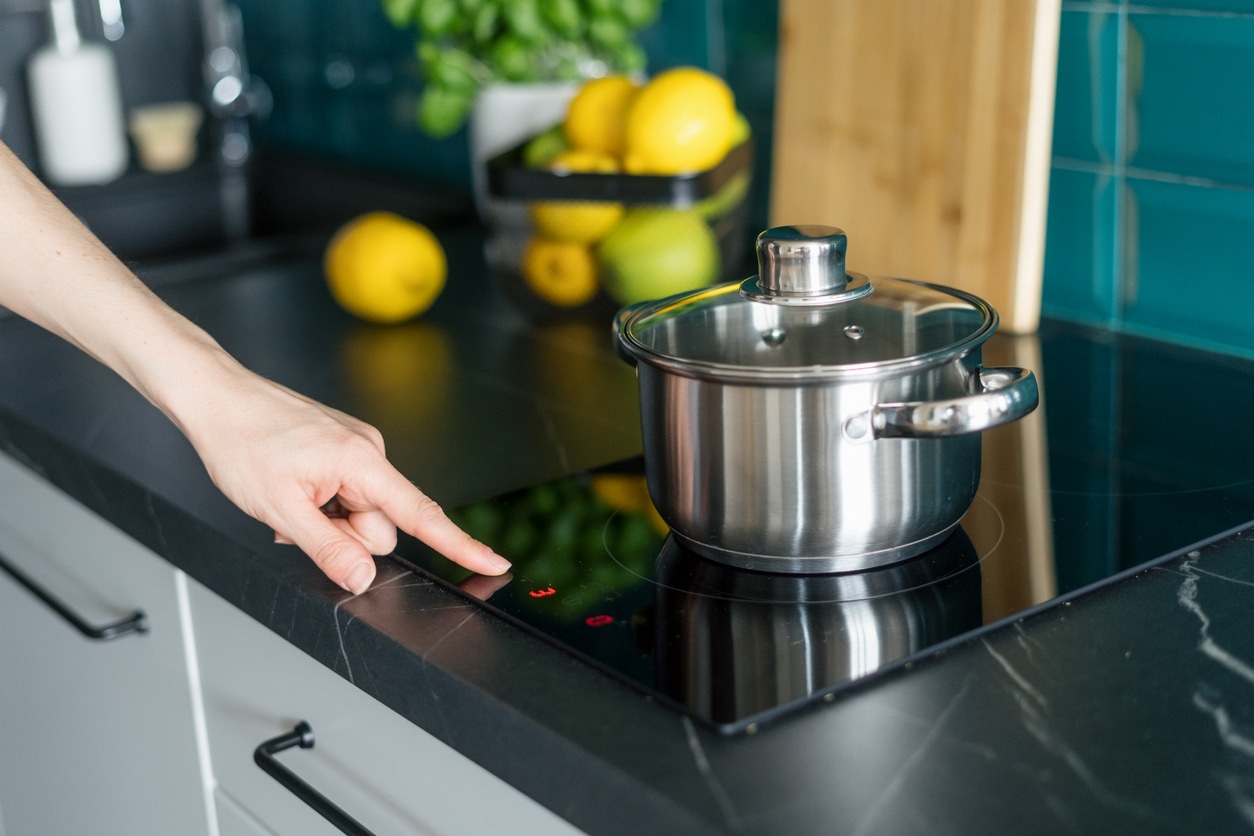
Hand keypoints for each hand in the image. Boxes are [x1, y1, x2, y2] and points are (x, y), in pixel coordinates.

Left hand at [180, 368, 508, 594]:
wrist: (217, 397)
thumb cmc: (242, 441)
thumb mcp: (280, 509)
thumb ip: (328, 548)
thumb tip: (364, 578)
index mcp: (362, 461)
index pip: (421, 514)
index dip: (460, 545)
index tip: (494, 563)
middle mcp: (368, 451)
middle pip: (381, 525)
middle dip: (344, 536)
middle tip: (297, 520)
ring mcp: (356, 448)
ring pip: (360, 513)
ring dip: (328, 521)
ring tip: (288, 500)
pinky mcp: (342, 448)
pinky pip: (346, 494)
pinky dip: (323, 504)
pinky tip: (292, 490)